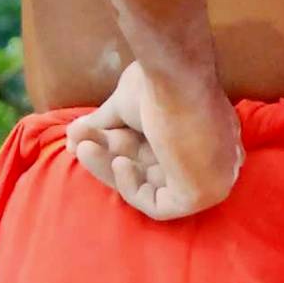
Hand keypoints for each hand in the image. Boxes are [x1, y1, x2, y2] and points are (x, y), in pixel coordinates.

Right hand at [65, 59, 243, 220]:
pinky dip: (132, 188)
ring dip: (111, 166)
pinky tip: (120, 163)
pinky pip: (159, 206)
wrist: (177, 76)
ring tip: (84, 146)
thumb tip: (72, 137)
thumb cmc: (160, 83)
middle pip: (149, 164)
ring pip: (149, 182)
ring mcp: (210, 176)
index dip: (118, 144)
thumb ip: (104, 125)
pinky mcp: (204, 194)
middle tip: (77, 140)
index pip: (155, 148)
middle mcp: (210, 153)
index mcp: (202, 130)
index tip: (87, 134)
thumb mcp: (125, 105)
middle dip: (109, 152)